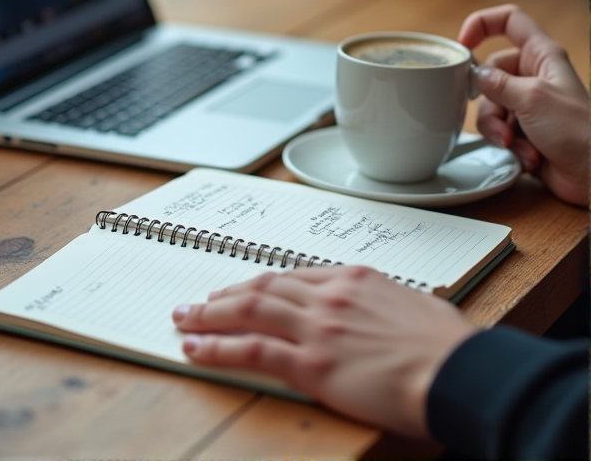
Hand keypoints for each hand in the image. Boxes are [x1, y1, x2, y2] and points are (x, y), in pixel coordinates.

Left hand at [172, 266, 476, 438]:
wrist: (461, 373)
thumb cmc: (448, 345)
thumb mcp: (413, 306)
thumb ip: (380, 303)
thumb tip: (373, 312)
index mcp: (354, 278)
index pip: (292, 275)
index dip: (259, 282)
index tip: (241, 289)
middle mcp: (329, 295)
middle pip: (263, 286)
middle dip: (226, 293)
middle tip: (200, 301)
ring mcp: (318, 327)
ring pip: (249, 310)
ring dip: (211, 314)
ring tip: (186, 319)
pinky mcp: (313, 363)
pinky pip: (254, 349)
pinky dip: (220, 347)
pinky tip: (197, 349)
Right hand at [458, 4, 587, 206]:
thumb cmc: (578, 131)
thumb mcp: (533, 98)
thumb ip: (498, 83)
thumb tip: (476, 76)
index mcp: (542, 56)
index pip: (510, 21)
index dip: (482, 24)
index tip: (462, 44)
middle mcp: (533, 76)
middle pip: (489, 74)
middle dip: (488, 103)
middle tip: (501, 122)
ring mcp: (527, 104)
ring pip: (489, 106)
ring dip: (498, 129)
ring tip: (514, 143)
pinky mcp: (523, 129)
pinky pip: (498, 129)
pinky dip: (507, 144)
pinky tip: (526, 155)